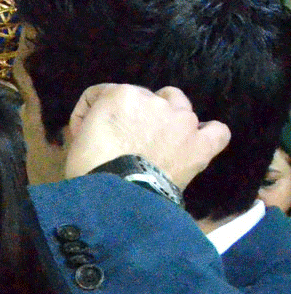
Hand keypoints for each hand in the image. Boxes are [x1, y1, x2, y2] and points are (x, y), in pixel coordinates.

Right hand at [64, 84, 230, 188]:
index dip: (90, 114)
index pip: (101, 94)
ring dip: (166, 117)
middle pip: (140, 98)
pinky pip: (216, 131)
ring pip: (179, 104)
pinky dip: (206, 135)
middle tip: (117, 142)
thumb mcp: (76, 141)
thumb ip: (91, 125)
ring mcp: (182, 120)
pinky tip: (195, 143)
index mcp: (121, 95)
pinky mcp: (200, 144)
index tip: (83, 135)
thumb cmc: (89, 170)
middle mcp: (155, 100)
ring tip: (155, 140)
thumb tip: (97, 130)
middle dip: (128, 116)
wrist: (117, 198)